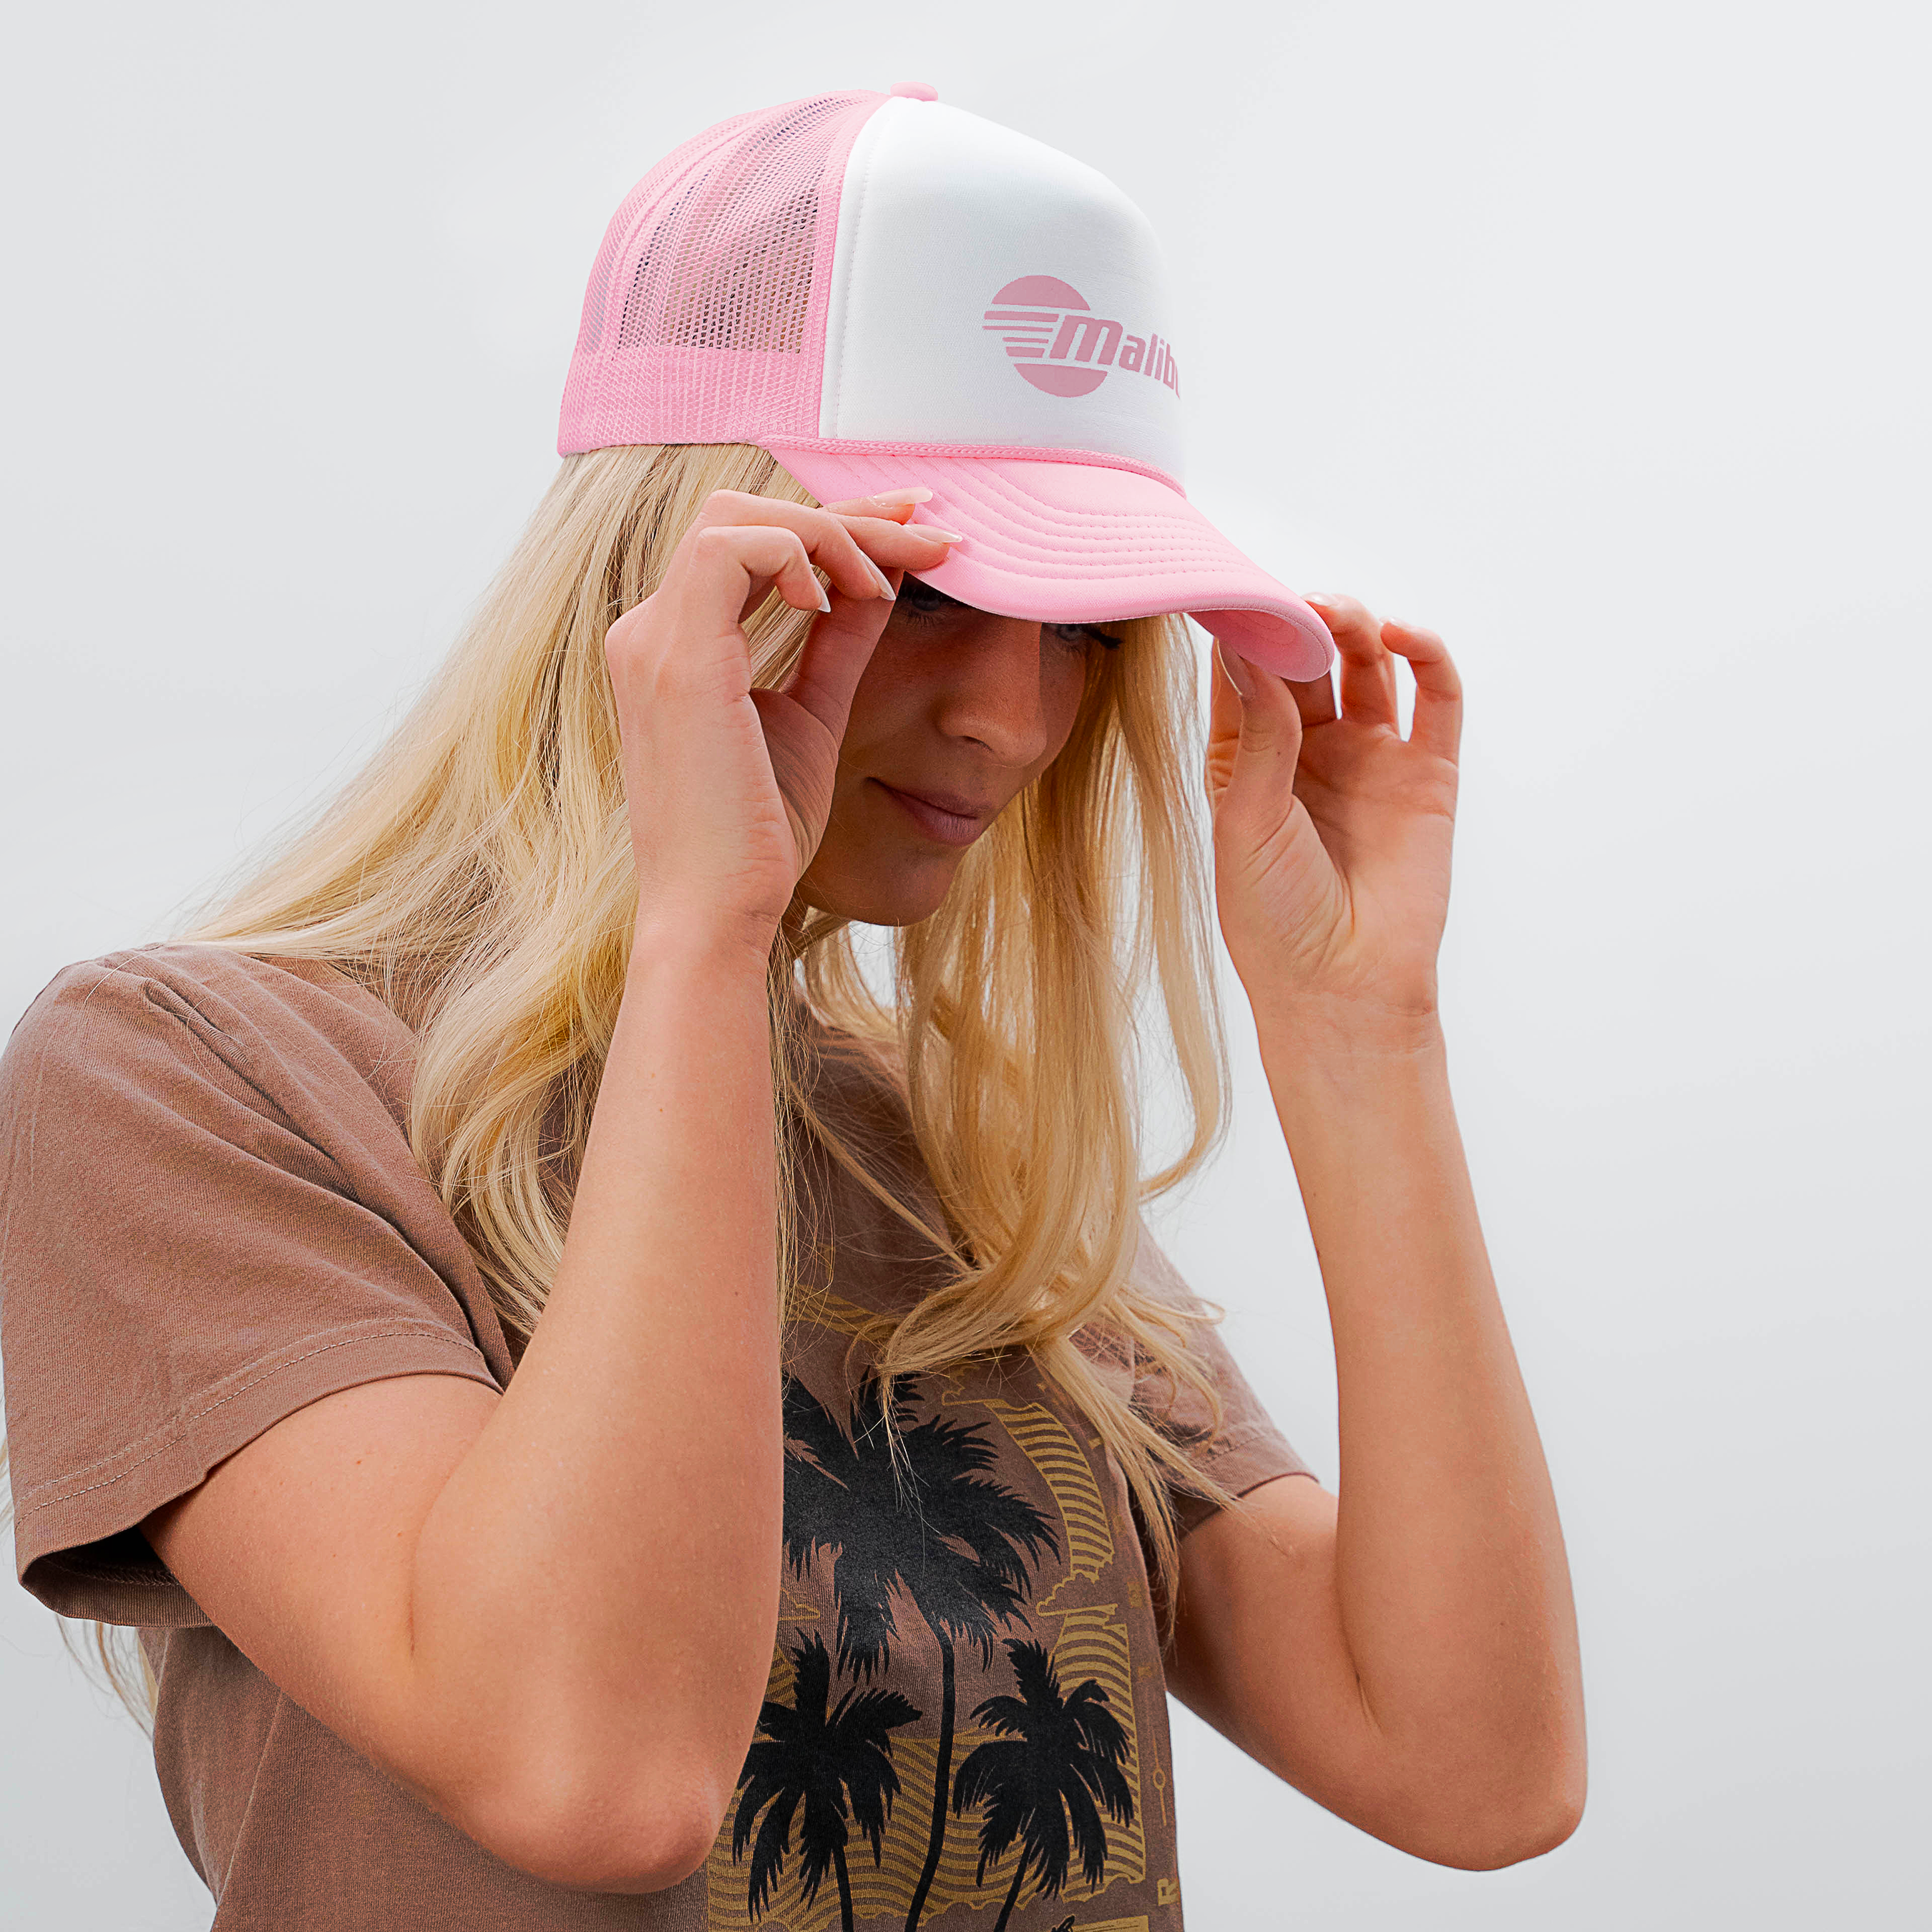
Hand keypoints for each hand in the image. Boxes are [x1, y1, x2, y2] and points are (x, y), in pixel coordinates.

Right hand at [605, 488, 957, 953]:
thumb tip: (881, 583)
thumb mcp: (813, 718)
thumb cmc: (758, 839)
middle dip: (845, 513)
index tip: (916, 528)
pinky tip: (844, 601)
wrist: (718, 912)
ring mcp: (653, 639)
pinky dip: (801, 554)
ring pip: (737, 517)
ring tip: (886, 583)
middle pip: (744, 514)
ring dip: (829, 532)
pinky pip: (734, 547)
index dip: (837, 524)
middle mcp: (649, 632)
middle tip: (930, 530)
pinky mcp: (676, 655)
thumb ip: (837, 645)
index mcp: (675, 647)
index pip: (749, 546)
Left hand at [1205, 595, 1461, 1037]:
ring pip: (1367, 664)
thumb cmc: (1273, 917)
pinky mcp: (1427, 772)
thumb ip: (1256, 733)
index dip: (1243, 629)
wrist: (1341, 989)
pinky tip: (1402, 636)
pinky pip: (1437, 698)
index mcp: (1248, 758)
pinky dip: (1426, 654)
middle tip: (1295, 600)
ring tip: (1341, 615)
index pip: (1245, 671)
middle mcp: (1309, 750)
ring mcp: (1371, 758)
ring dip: (1356, 626)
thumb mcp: (1246, 818)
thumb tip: (1246, 644)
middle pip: (1307, 657)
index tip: (1233, 588)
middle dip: (1301, 620)